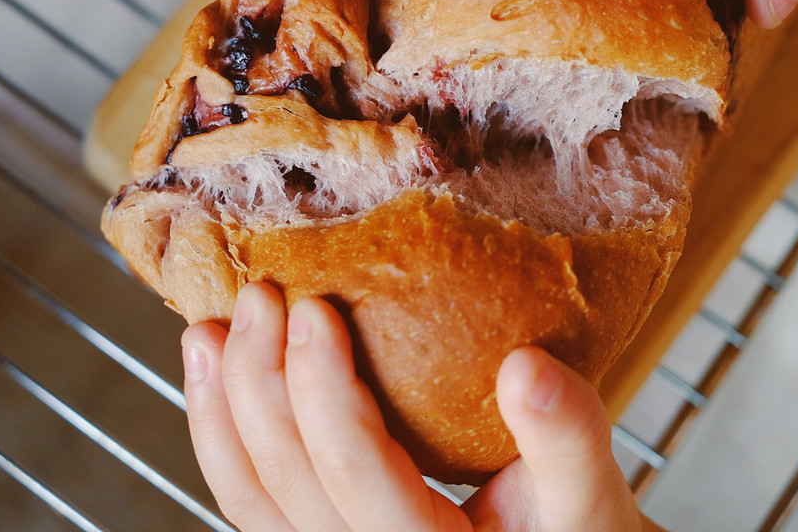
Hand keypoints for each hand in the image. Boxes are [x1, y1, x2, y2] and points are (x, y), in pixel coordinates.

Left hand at [181, 282, 662, 530]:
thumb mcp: (592, 494)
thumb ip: (568, 437)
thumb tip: (526, 366)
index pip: (352, 471)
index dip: (322, 387)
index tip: (313, 305)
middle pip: (282, 481)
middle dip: (259, 381)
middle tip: (259, 295)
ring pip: (250, 500)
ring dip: (221, 412)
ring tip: (205, 335)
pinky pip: (258, 503)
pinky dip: (227, 441)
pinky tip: (219, 383)